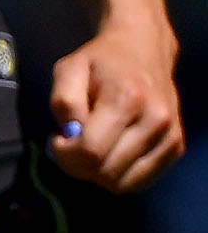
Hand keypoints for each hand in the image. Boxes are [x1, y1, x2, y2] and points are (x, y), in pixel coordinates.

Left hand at [49, 20, 181, 193]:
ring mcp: (170, 137)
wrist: (143, 49)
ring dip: (98, 175)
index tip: (56, 140)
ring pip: (125, 183)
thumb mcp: (69, 69)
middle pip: (108, 172)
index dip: (66, 155)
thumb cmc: (100, 60)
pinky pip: (142, 181)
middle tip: (69, 147)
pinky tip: (108, 154)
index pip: (92, 151)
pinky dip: (119, 176)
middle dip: (78, 167)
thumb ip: (64, 103)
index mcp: (126, 99)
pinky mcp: (177, 148)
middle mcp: (155, 121)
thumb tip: (70, 137)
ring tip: (88, 150)